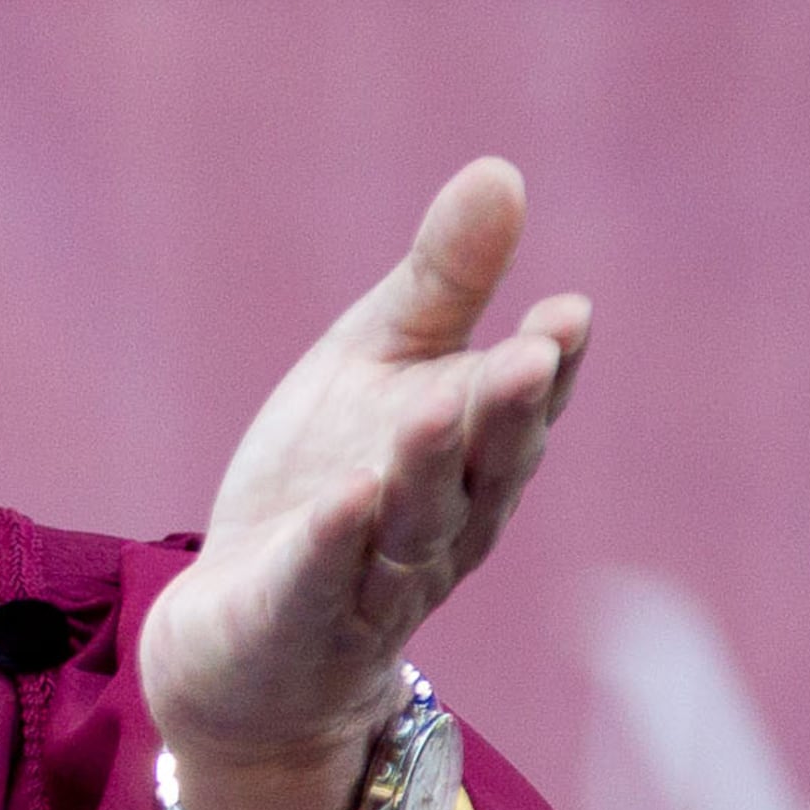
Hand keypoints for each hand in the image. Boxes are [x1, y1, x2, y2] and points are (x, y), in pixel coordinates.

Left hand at [139, 159, 587, 809]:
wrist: (241, 640)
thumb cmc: (325, 487)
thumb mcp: (376, 369)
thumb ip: (442, 286)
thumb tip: (501, 170)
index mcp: (467, 458)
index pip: (518, 409)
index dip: (548, 366)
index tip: (568, 312)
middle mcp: (440, 524)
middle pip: (483, 467)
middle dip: (507, 414)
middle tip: (533, 354)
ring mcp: (374, 581)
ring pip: (414, 524)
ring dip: (429, 468)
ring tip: (440, 405)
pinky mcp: (301, 623)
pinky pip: (325, 582)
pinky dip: (338, 543)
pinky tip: (347, 497)